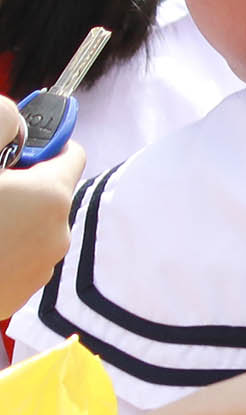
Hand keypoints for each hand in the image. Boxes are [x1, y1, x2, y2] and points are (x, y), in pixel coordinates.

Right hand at [0, 130, 81, 308]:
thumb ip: (0, 123)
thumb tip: (14, 121)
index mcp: (50, 195)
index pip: (70, 153)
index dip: (43, 143)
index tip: (15, 145)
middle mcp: (57, 233)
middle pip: (47, 192)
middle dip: (18, 183)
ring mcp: (40, 269)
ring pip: (30, 225)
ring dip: (7, 216)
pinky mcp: (20, 294)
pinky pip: (17, 256)